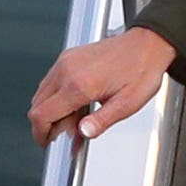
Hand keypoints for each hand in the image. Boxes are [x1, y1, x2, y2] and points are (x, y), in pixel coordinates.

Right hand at [29, 27, 176, 147]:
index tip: (46, 142)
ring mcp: (66, 61)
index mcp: (80, 84)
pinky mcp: (68, 57)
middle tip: (70, 132)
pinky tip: (77, 103)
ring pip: (42, 94)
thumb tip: (83, 133)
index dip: (40, 133)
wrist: (148, 44)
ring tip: (78, 117)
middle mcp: (67, 70)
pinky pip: (51, 81)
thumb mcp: (128, 104)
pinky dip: (57, 96)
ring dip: (53, 110)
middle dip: (48, 123)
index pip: (41, 115)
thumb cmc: (142, 69)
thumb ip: (102, 121)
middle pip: (38, 105)